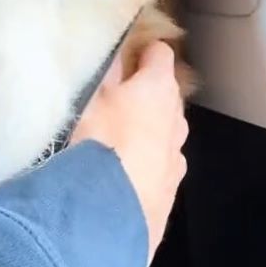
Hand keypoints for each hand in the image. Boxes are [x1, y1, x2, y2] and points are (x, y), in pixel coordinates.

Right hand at [71, 42, 187, 264]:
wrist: (107, 215)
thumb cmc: (96, 145)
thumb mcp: (88, 98)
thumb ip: (103, 72)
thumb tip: (113, 52)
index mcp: (158, 89)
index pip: (160, 55)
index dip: (144, 51)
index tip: (129, 53)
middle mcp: (176, 120)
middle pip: (165, 95)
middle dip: (145, 93)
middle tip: (114, 97)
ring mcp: (176, 157)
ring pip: (165, 132)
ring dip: (148, 130)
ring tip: (117, 139)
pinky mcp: (171, 189)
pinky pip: (159, 166)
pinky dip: (146, 164)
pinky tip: (123, 174)